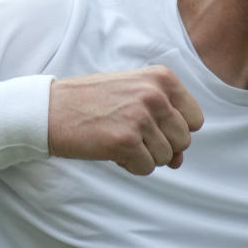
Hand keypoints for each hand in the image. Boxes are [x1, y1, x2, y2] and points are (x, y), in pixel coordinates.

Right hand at [48, 65, 203, 174]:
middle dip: (161, 145)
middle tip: (133, 135)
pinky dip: (131, 166)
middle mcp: (155, 94)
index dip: (175, 130)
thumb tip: (180, 160)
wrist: (51, 109)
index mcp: (162, 78)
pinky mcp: (125, 141)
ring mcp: (140, 117)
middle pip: (183, 140)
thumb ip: (164, 122)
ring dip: (145, 156)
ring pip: (167, 157)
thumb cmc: (93, 102)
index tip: (152, 126)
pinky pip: (146, 169)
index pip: (195, 119)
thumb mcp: (134, 96)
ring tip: (120, 139)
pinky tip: (112, 150)